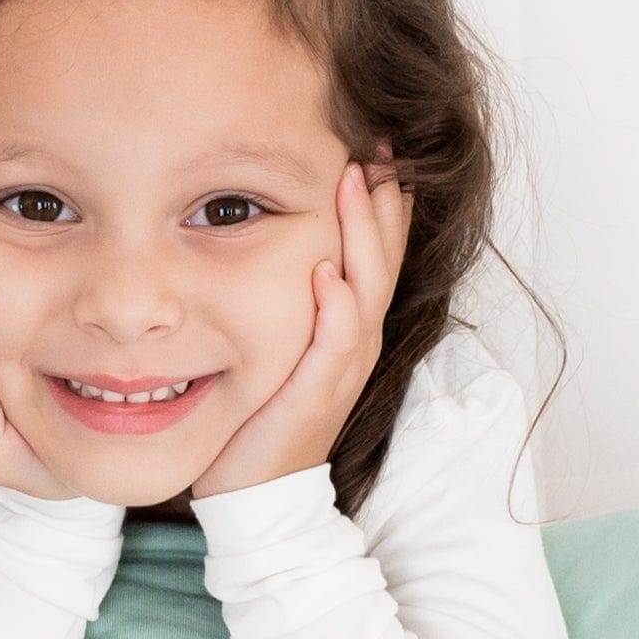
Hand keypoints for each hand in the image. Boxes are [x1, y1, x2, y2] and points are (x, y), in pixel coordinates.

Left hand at [192, 163, 412, 498]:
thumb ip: (291, 299)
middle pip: (383, 260)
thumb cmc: (263, 414)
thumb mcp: (282, 344)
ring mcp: (339, 370)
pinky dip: (334, 309)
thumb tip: (285, 243)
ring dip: (364, 237)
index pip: (378, 253)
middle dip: (383, 201)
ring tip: (358, 184)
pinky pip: (333, 346)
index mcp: (350, 328)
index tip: (377, 146)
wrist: (255, 493)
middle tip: (379, 144)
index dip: (382, 202)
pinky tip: (327, 272)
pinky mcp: (314, 397)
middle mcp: (355, 344)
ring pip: (366, 291)